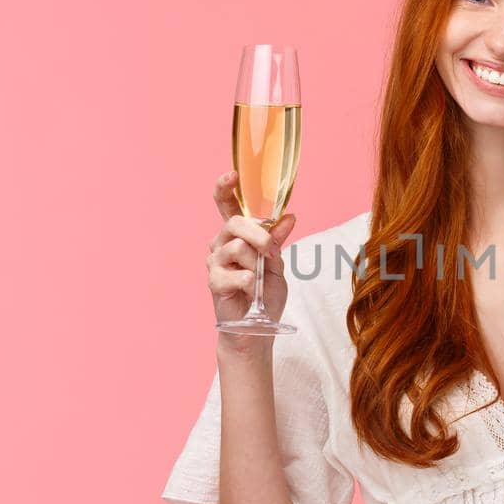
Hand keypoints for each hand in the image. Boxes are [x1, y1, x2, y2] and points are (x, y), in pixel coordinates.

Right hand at [207, 169, 296, 346]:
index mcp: (235, 235)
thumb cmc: (264, 295)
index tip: (232, 175)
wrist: (257, 327)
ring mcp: (214, 262)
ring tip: (259, 279)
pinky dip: (252, 284)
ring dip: (257, 263)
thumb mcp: (277, 264)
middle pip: (235, 223)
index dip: (225, 188)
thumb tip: (289, 216)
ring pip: (238, 247)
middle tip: (271, 252)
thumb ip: (277, 240)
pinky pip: (239, 274)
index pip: (225, 205)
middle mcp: (220, 244)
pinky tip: (250, 292)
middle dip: (259, 235)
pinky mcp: (214, 282)